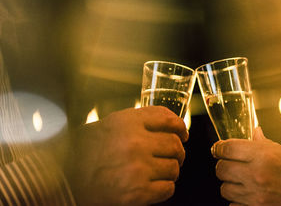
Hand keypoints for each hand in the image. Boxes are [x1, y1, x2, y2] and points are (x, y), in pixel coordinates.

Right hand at [71, 106, 187, 205]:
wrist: (65, 180)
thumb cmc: (86, 151)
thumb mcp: (111, 125)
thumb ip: (139, 121)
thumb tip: (171, 126)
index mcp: (128, 122)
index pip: (168, 119)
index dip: (180, 127)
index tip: (183, 133)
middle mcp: (135, 142)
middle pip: (175, 145)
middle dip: (177, 152)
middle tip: (173, 156)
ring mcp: (138, 168)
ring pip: (174, 168)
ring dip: (170, 171)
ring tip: (158, 172)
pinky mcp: (138, 193)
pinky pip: (168, 188)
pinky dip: (164, 188)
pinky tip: (154, 186)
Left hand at [212, 127, 280, 205]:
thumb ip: (264, 144)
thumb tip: (254, 133)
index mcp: (263, 156)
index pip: (227, 148)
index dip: (218, 148)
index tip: (217, 148)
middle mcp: (256, 176)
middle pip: (221, 169)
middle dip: (223, 165)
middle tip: (229, 164)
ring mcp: (255, 196)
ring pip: (224, 189)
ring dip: (229, 184)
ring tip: (239, 181)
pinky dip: (237, 201)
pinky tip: (247, 195)